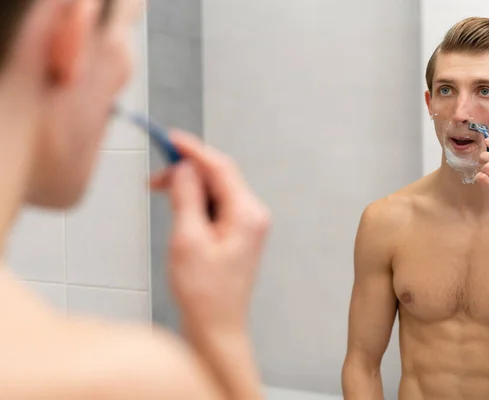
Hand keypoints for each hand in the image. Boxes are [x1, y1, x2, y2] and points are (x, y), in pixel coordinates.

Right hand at [150, 131, 270, 335]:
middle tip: (155, 177)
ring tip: (159, 192)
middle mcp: (253, 215)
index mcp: (247, 214)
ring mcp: (247, 224)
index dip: (194, 150)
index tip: (171, 139)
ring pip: (216, 191)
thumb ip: (186, 198)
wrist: (216, 326)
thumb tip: (183, 168)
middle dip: (187, 171)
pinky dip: (195, 202)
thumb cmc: (204, 293)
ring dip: (189, 187)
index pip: (221, 168)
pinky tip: (178, 208)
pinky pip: (216, 206)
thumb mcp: (187, 240)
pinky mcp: (238, 233)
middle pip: (219, 177)